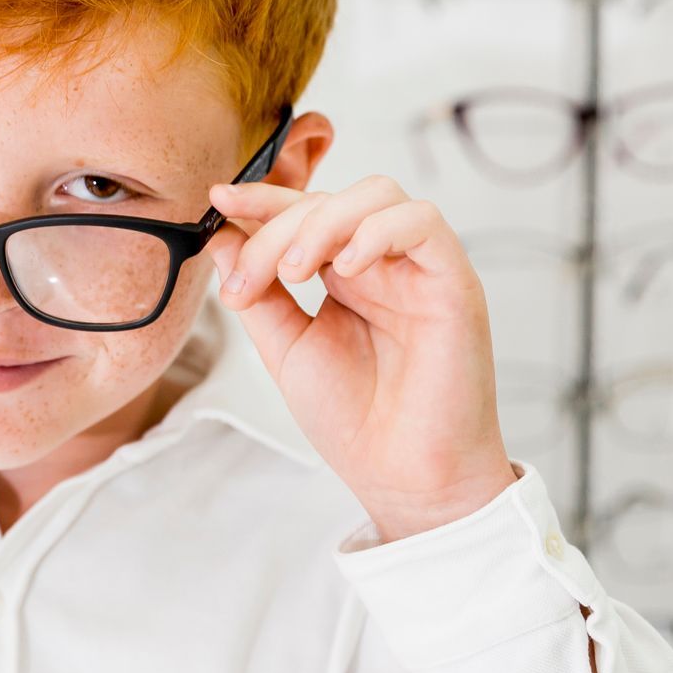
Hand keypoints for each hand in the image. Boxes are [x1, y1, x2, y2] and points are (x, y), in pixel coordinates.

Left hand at [205, 174, 516, 543]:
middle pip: (332, 199)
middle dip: (279, 228)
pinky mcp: (454, 282)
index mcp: (345, 276)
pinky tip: (345, 268)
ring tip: (295, 271)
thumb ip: (259, 294)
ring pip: (379, 195)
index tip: (218, 199)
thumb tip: (221, 238)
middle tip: (252, 279)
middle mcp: (383, 264)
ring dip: (324, 221)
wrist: (402, 478)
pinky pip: (424, 223)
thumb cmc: (354, 421)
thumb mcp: (287, 349)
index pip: (305, 212)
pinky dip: (378, 231)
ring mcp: (419, 270)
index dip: (263, 199)